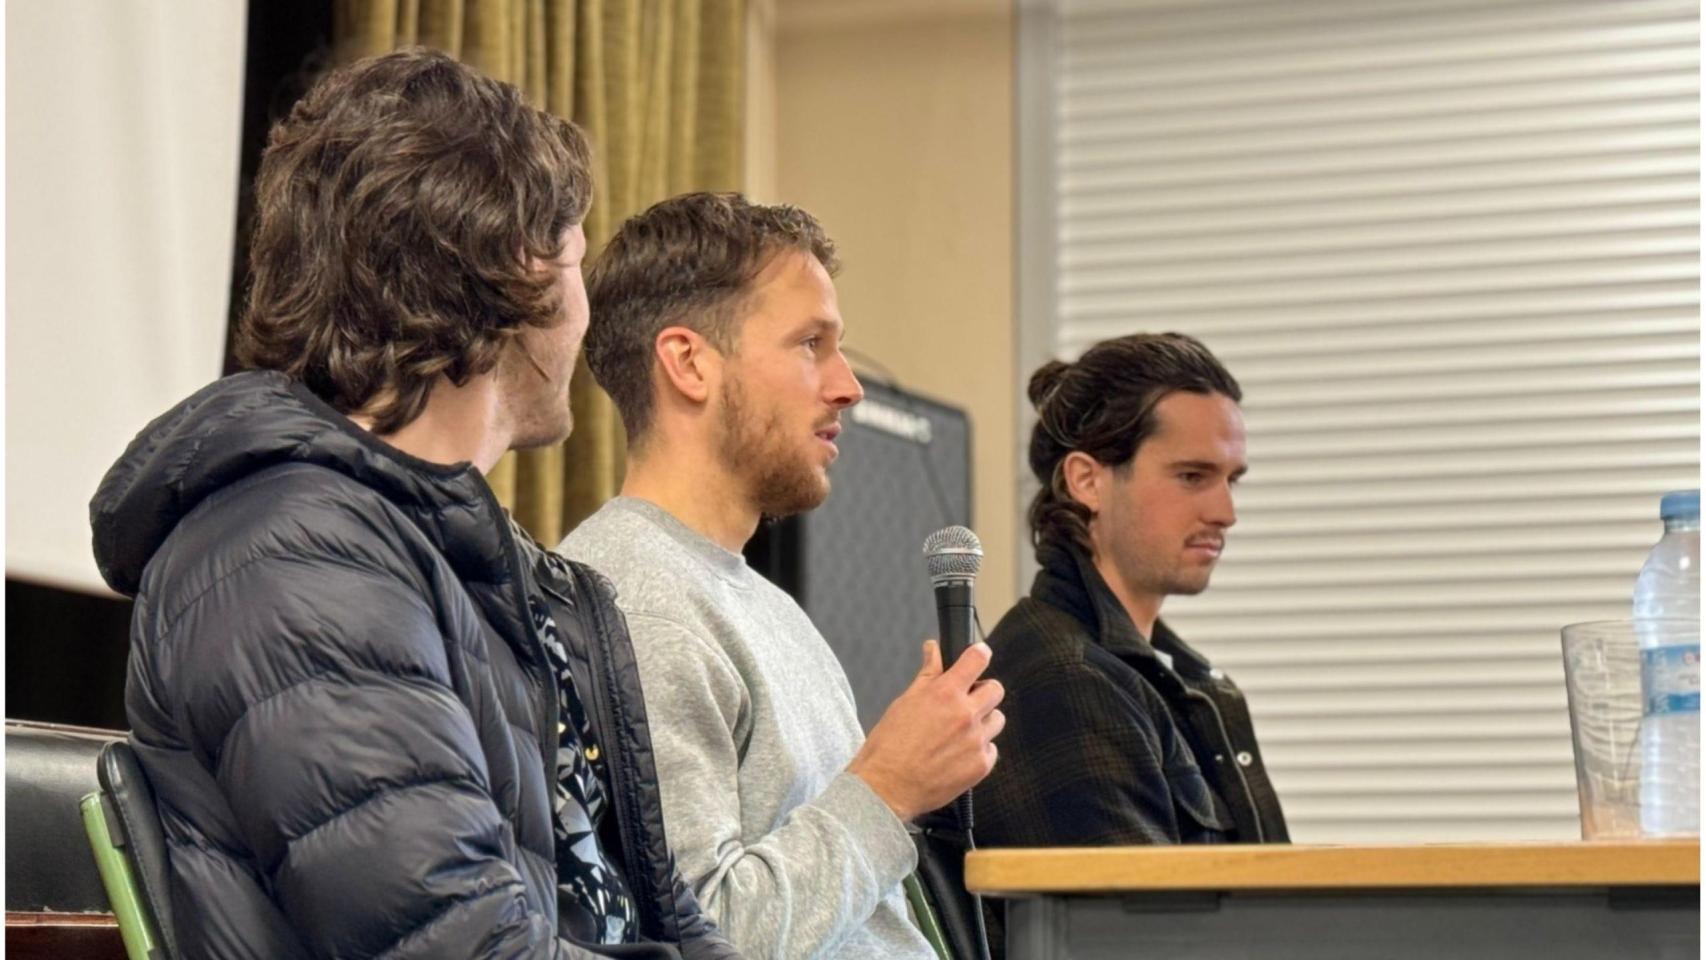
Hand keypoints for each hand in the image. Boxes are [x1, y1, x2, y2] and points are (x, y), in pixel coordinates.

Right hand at [847, 639, 1005, 821]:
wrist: (886, 788)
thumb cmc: (889, 746)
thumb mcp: (905, 702)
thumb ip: (927, 674)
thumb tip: (933, 649)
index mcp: (945, 694)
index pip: (977, 660)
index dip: (979, 654)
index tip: (978, 656)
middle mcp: (966, 715)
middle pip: (995, 690)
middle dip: (982, 692)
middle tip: (965, 702)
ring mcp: (976, 741)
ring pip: (996, 720)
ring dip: (983, 721)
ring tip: (960, 732)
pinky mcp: (981, 765)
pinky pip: (992, 749)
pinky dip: (979, 749)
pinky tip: (958, 754)